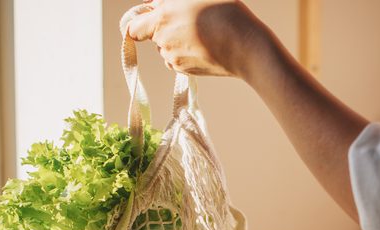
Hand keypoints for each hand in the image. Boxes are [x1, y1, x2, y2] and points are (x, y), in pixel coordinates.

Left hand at [126, 0, 268, 76]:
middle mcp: (163, 43)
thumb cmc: (225, 13)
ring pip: (167, 48)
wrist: (246, 47)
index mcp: (161, 20)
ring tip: (203, 30)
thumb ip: (169, 0)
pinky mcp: (186, 72)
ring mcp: (174, 60)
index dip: (141, 20)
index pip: (133, 27)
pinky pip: (179, 59)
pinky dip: (187, 51)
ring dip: (177, 38)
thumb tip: (156, 4)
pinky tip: (206, 44)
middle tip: (190, 16)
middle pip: (154, 35)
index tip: (153, 14)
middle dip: (165, 26)